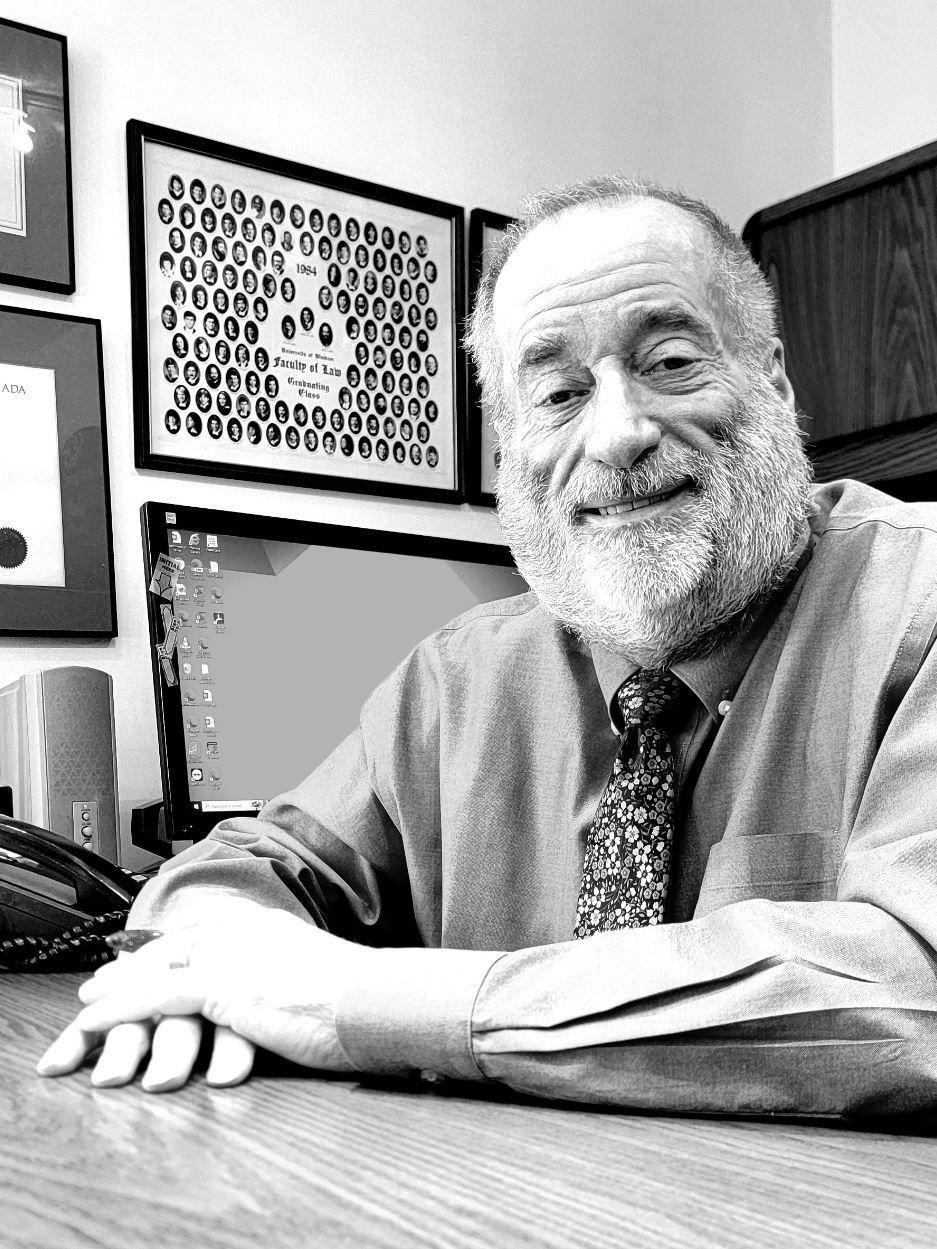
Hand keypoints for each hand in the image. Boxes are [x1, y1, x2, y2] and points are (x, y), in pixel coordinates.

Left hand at [37, 901, 365, 1091]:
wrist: (376, 1000)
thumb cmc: (362, 999)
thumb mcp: (319, 976)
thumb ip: (289, 977)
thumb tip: (281, 995)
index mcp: (267, 926)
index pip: (204, 934)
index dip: (169, 949)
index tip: (147, 959)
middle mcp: (242, 934)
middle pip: (171, 948)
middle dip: (132, 966)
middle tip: (101, 982)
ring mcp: (229, 958)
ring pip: (155, 971)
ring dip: (116, 991)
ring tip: (87, 1006)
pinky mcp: (221, 989)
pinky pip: (155, 998)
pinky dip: (120, 1009)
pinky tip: (95, 1021)